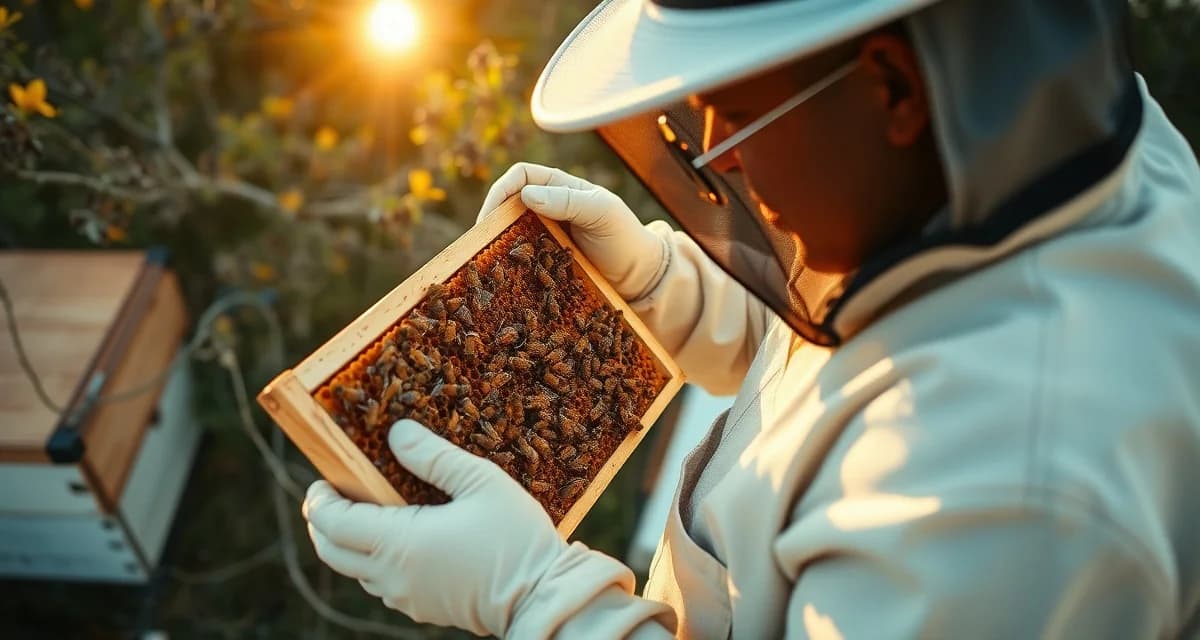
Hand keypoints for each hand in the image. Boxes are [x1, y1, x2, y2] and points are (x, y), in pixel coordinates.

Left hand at [302, 419, 567, 636]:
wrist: (543, 596)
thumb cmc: (516, 538)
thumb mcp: (480, 482)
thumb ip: (433, 456)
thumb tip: (395, 432)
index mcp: (400, 544)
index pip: (332, 523)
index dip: (319, 500)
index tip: (322, 478)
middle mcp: (393, 577)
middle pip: (331, 552)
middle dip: (323, 522)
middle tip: (331, 494)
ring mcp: (406, 598)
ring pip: (355, 571)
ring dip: (349, 542)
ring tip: (366, 510)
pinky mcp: (423, 609)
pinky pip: (382, 584)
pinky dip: (375, 560)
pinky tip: (399, 538)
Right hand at [477, 162, 667, 300]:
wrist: (641, 277)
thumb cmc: (625, 237)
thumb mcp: (602, 213)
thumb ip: (569, 201)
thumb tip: (527, 195)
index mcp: (561, 187)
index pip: (520, 176)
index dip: (502, 190)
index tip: (490, 215)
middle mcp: (550, 208)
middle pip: (509, 204)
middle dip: (492, 218)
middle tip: (480, 241)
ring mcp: (546, 235)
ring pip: (511, 232)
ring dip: (498, 242)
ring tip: (486, 259)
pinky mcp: (546, 261)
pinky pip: (521, 257)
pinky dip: (509, 262)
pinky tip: (503, 274)